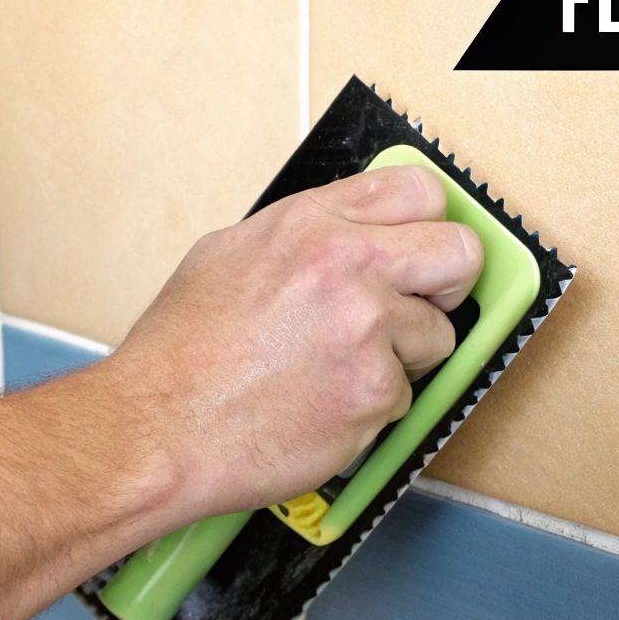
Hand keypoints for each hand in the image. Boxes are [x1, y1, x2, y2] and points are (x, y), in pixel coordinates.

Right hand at [0, 164, 481, 619]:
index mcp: (310, 223)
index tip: (421, 252)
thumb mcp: (230, 255)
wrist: (158, 427)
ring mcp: (366, 328)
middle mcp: (346, 264)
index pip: (420, 192)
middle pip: (460, 253)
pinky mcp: (374, 390)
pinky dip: (371, 410)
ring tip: (337, 372)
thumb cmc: (182, 355)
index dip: (428, 227)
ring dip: (402, 360)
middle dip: (446, 286)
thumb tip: (352, 230)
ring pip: (437, 338)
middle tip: (418, 309)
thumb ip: (305, 236)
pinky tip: (321, 407)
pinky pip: (405, 398)